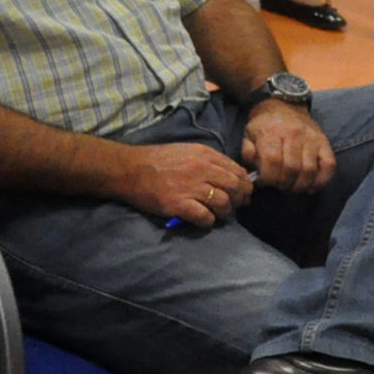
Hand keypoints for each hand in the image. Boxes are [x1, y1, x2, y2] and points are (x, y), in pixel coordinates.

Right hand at [114, 142, 253, 227]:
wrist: (130, 170)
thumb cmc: (157, 160)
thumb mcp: (186, 151)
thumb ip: (208, 161)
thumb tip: (229, 176)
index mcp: (204, 154)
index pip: (237, 170)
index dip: (244, 184)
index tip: (242, 192)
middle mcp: (201, 169)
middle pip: (235, 187)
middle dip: (240, 199)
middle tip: (235, 206)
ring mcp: (191, 187)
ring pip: (224, 203)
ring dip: (225, 212)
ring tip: (218, 214)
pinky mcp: (180, 205)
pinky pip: (205, 217)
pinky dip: (208, 222)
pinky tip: (203, 220)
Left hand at [240, 100, 333, 191]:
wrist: (283, 104)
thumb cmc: (264, 125)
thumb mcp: (248, 135)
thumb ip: (249, 154)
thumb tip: (256, 175)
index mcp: (272, 131)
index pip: (273, 161)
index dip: (269, 178)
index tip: (265, 182)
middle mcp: (294, 133)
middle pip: (292, 168)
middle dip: (284, 184)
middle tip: (279, 185)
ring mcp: (311, 137)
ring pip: (309, 170)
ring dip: (300, 186)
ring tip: (292, 187)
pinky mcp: (324, 141)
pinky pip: (329, 165)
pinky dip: (321, 181)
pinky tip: (310, 187)